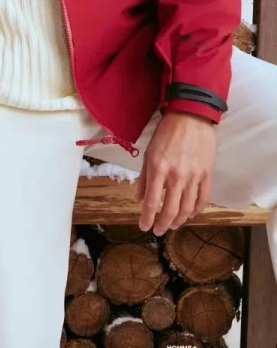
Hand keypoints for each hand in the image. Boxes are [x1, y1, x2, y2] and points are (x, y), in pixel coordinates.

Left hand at [137, 112, 215, 235]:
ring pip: (188, 208)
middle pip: (170, 210)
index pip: (152, 202)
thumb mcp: (149, 153)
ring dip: (180, 220)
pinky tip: (191, 214)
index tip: (145, 227)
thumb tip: (140, 199)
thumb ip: (144, 178)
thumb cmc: (166, 133)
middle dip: (163, 224)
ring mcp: (194, 176)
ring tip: (173, 224)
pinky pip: (203, 199)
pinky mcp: (207, 174)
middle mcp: (176, 176)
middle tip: (159, 230)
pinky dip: (197, 210)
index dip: (147, 219)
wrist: (190, 117)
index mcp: (158, 169)